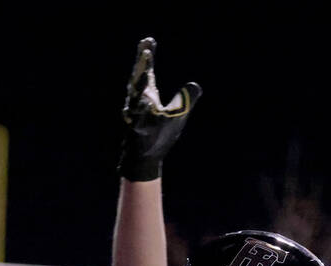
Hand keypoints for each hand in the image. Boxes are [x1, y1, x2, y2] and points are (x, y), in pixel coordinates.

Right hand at [119, 37, 201, 181]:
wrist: (146, 159)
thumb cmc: (160, 136)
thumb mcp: (178, 115)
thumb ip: (185, 99)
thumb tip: (194, 85)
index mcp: (148, 96)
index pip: (147, 72)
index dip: (147, 57)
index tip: (148, 41)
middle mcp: (139, 102)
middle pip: (139, 79)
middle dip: (142, 65)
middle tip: (146, 49)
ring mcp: (135, 116)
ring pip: (135, 97)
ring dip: (140, 84)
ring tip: (145, 71)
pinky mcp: (135, 131)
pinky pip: (135, 119)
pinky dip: (137, 112)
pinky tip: (145, 104)